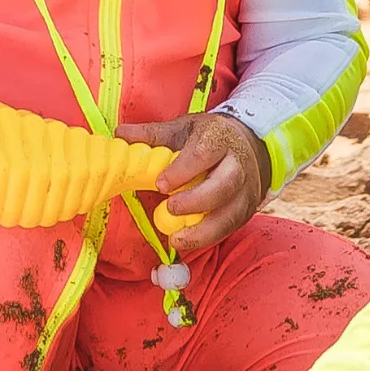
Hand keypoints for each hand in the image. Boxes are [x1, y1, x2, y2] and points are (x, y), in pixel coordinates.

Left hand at [121, 110, 266, 249]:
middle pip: (224, 186)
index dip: (182, 171)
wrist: (249, 144)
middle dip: (196, 202)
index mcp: (219, 139)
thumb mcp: (183, 128)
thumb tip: (120, 134)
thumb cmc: (209, 137)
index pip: (204, 154)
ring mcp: (247, 190)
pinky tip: (188, 242)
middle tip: (169, 210)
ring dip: (204, 231)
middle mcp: (238, 164)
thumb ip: (152, 134)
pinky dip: (209, 238)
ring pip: (231, 214)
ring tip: (177, 239)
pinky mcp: (247, 210)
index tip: (160, 184)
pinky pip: (230, 228)